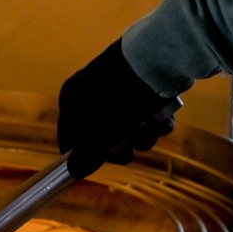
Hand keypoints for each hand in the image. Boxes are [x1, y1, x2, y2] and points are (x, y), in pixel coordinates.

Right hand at [58, 39, 176, 178]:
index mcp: (73, 99)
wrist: (156, 60)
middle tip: (129, 153)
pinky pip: (147, 115)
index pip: (69, 135)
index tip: (94, 166)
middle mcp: (93, 94)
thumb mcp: (98, 131)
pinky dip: (156, 122)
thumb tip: (75, 170)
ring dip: (142, 138)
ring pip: (129, 128)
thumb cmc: (118, 98)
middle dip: (120, 148)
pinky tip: (162, 121)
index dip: (81, 154)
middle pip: (103, 136)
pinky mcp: (144, 88)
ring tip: (150, 132)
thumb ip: (87, 153)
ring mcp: (120, 90)